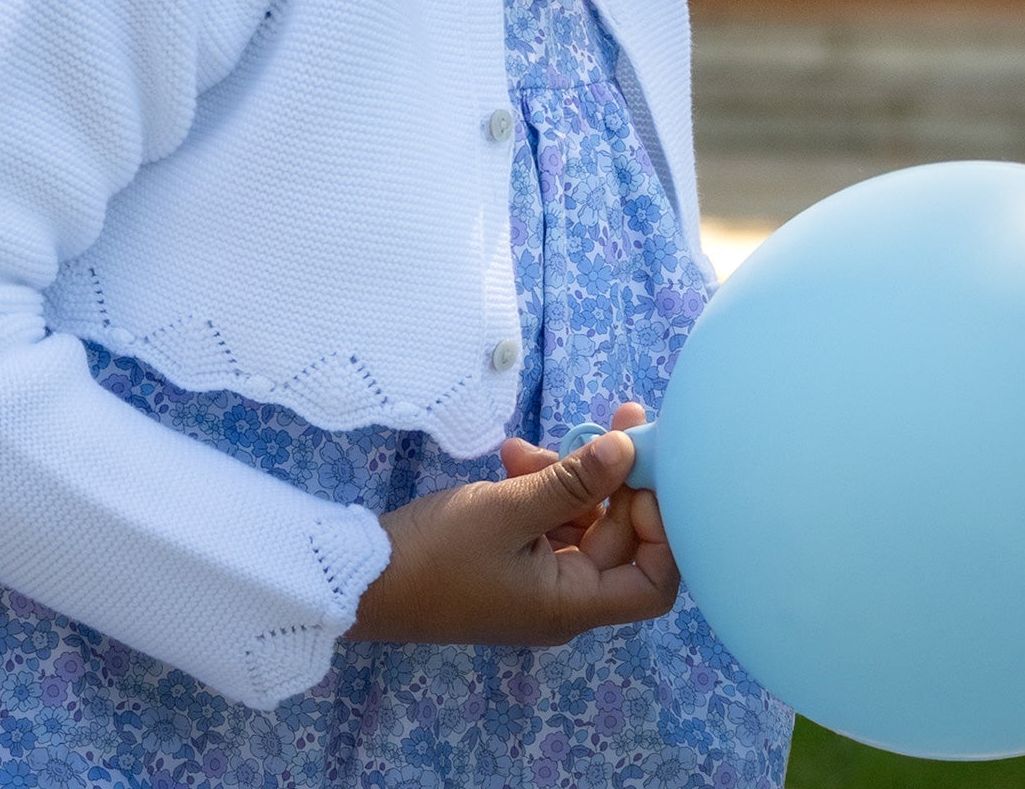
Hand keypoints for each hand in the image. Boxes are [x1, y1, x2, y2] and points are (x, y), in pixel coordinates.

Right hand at [344, 402, 678, 646]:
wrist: (362, 578)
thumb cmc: (437, 555)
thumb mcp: (507, 510)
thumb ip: (572, 481)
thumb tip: (628, 449)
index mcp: (573, 605)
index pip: (652, 582)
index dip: (662, 529)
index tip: (646, 472)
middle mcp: (564, 599)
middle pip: (620, 540)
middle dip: (615, 480)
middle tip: (615, 419)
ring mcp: (538, 580)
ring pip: (581, 522)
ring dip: (568, 477)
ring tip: (526, 449)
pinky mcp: (513, 559)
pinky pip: (547, 520)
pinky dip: (540, 487)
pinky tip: (511, 456)